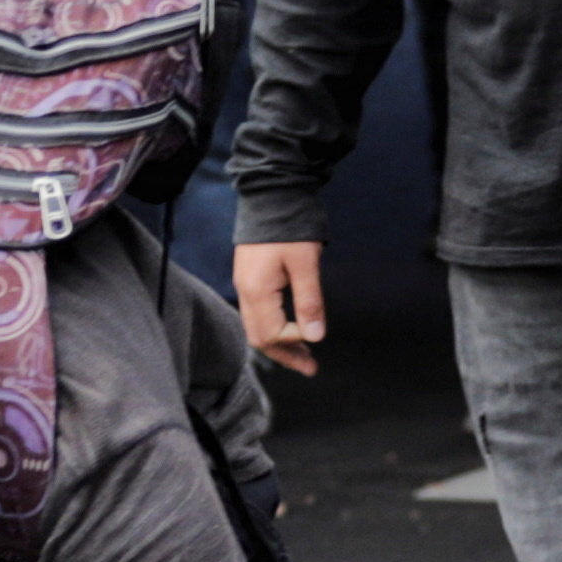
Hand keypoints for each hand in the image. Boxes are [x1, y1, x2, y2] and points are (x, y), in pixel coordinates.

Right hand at [233, 238, 325, 375]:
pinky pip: (258, 313)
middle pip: (259, 337)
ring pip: (258, 327)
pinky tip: (292, 329)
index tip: (316, 334)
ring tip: (305, 356)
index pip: (272, 334)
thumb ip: (309, 301)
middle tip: (311, 368)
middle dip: (284, 355)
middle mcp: (245, 291)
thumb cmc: (291, 226)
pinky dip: (275, 327)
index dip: (294, 341)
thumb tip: (315, 336)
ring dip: (281, 343)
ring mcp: (245, 284)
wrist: (272, 193)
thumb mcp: (306, 263)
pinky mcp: (250, 277)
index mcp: (256, 290)